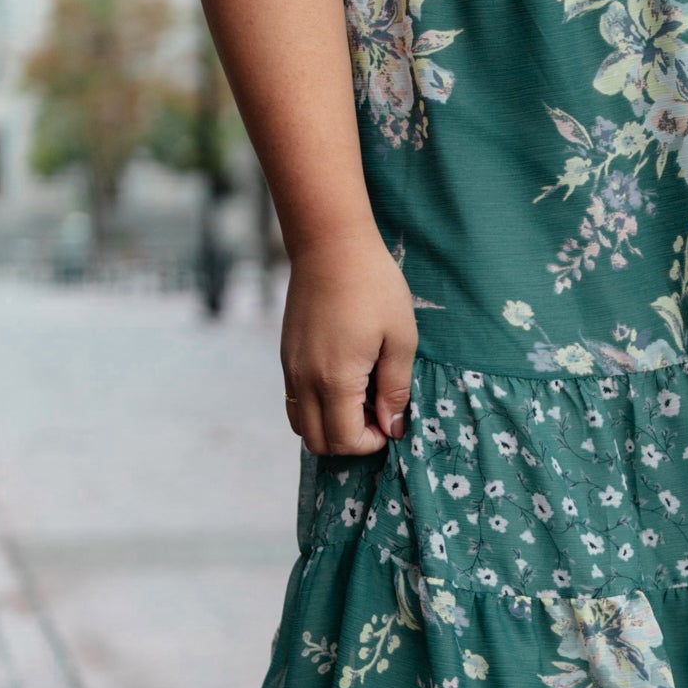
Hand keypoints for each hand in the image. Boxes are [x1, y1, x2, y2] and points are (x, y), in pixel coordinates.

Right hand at [280, 227, 418, 454]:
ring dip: (330, 427)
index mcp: (335, 379)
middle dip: (350, 441)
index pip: (345, 440)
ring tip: (358, 401)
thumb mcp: (401, 338)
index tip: (389, 420)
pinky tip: (342, 384)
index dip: (371, 442)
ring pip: (301, 427)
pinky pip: (294, 402)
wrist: (330, 244)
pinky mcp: (286, 356)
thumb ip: (396, 388)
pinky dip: (316, 409)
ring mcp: (290, 369)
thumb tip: (391, 427)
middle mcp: (305, 380)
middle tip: (375, 414)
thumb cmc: (374, 286)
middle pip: (318, 442)